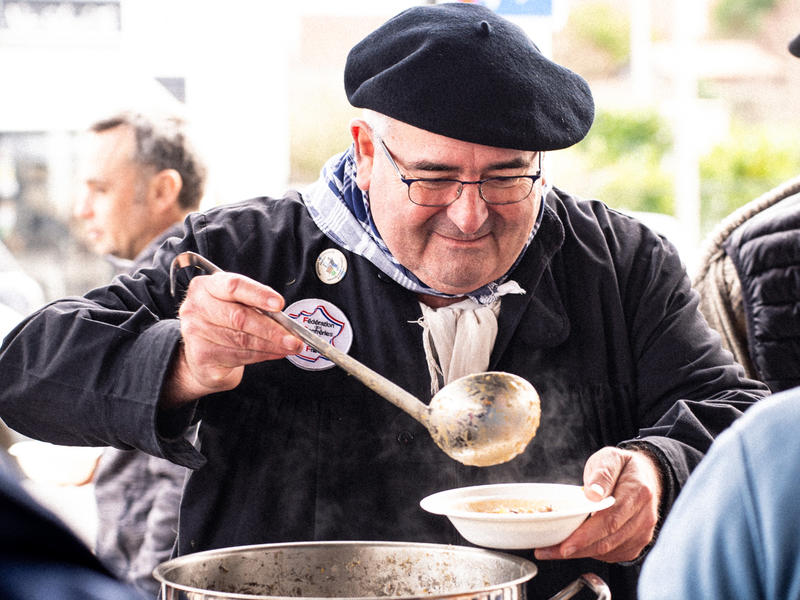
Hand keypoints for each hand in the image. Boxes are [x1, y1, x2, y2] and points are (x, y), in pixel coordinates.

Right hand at [162, 272, 303, 405]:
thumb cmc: (222, 322)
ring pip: (242, 340)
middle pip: (240, 317)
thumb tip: (284, 319)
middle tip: (294, 338)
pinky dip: (263, 355)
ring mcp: (195, 334)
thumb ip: (254, 305)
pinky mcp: (201, 357)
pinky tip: (276, 353)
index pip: (233, 286)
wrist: (199, 352)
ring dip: (272, 345)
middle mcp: (195, 308)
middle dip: (272, 329)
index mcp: (205, 287)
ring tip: (290, 346)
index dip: (259, 295)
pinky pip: (239, 356)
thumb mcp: (233, 304)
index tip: (280, 304)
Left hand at [534, 447, 660, 562]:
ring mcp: (643, 533)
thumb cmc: (621, 467)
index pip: (610, 520)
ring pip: (609, 551)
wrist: (646, 475)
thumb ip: (602, 474)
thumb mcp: (610, 458)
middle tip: (548, 551)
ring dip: (580, 553)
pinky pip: (613, 554)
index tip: (565, 545)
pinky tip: (575, 547)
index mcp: (638, 493)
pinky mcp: (637, 543)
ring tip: (553, 549)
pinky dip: (592, 553)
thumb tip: (593, 494)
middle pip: (608, 541)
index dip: (586, 536)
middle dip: (576, 549)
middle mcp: (645, 517)